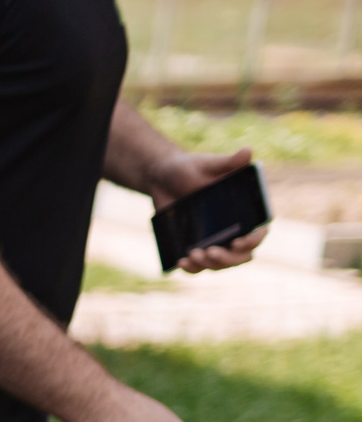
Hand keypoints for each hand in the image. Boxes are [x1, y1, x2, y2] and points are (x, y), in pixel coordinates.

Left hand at [148, 146, 261, 272]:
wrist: (161, 178)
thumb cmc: (189, 168)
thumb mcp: (206, 164)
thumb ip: (227, 162)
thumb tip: (248, 151)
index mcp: (245, 210)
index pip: (259, 231)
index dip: (253, 240)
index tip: (237, 241)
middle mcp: (235, 228)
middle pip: (243, 255)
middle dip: (229, 259)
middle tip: (209, 251)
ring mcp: (216, 240)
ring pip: (222, 264)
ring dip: (210, 265)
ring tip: (192, 254)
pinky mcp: (196, 246)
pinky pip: (199, 266)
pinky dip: (192, 269)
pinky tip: (181, 262)